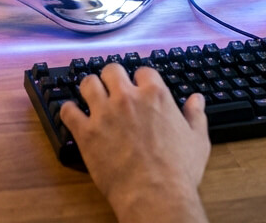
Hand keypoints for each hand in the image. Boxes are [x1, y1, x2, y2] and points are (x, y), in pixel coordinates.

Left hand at [60, 64, 209, 222]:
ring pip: (88, 84)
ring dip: (89, 88)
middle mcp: (127, 98)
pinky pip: (68, 111)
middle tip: (111, 87)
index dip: (140, 79)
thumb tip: (196, 100)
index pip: (143, 72)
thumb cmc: (177, 171)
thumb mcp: (197, 140)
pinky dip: (68, 111)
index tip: (138, 87)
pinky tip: (72, 114)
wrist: (155, 195)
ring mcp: (104, 113)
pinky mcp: (86, 132)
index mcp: (155, 96)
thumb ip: (195, 115)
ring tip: (91, 96)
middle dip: (111, 77)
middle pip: (111, 70)